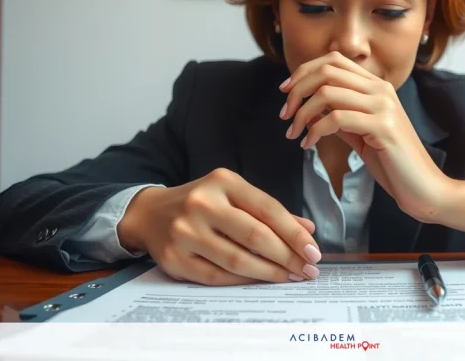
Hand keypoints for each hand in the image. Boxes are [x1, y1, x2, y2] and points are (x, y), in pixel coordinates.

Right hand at [117, 168, 321, 285]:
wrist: (150, 214)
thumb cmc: (202, 204)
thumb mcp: (234, 195)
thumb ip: (270, 211)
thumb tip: (308, 231)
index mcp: (223, 182)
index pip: (268, 209)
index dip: (294, 233)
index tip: (314, 251)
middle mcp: (202, 203)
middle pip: (255, 236)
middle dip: (288, 257)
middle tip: (308, 270)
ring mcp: (185, 232)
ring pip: (237, 260)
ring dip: (269, 273)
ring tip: (290, 278)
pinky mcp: (174, 258)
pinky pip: (217, 276)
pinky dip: (243, 282)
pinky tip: (260, 282)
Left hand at [279, 51, 450, 221]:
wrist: (424, 188)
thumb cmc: (392, 163)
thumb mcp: (360, 134)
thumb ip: (338, 117)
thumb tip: (307, 108)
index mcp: (377, 86)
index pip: (334, 60)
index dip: (304, 71)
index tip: (286, 92)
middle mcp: (381, 89)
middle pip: (326, 71)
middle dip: (297, 90)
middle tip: (285, 114)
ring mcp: (384, 106)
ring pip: (327, 93)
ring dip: (301, 113)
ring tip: (293, 133)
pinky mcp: (383, 126)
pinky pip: (336, 118)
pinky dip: (315, 131)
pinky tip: (308, 145)